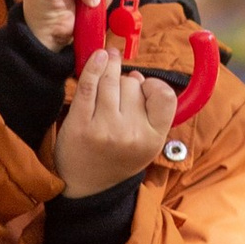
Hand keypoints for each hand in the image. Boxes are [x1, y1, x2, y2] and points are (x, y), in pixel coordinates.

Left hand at [52, 47, 174, 197]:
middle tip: (118, 93)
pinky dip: (93, 66)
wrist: (85, 186)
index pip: (164, 96)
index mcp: (153, 139)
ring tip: (108, 59)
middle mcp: (131, 134)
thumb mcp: (146, 144)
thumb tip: (136, 75)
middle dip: (126, 83)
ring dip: (109, 67)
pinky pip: (88, 85)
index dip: (154, 86)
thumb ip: (149, 113)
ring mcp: (104, 129)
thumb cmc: (117, 159)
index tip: (143, 87)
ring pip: (111, 80)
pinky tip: (97, 57)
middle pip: (133, 85)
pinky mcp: (80, 124)